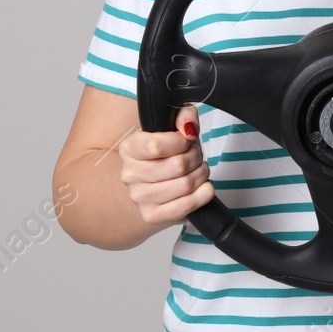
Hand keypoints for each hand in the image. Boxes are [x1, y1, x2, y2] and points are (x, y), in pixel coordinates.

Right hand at [117, 105, 214, 226]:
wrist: (159, 182)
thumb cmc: (168, 152)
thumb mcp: (175, 124)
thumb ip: (183, 115)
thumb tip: (189, 129)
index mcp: (129, 148)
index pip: (156, 146)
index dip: (181, 142)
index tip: (186, 140)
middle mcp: (129, 174)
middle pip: (177, 165)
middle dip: (196, 157)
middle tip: (196, 156)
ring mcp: (139, 198)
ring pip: (185, 184)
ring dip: (201, 174)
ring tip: (199, 170)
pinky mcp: (152, 216)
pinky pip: (186, 205)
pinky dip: (203, 194)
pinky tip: (203, 187)